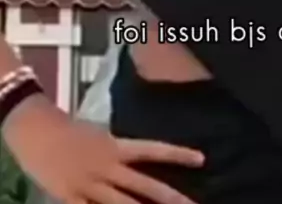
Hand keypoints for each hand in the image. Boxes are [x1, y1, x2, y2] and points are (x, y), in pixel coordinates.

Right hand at [3, 94, 203, 203]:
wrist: (37, 128)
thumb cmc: (68, 129)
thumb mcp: (98, 136)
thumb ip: (116, 150)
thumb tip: (135, 159)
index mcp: (115, 146)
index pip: (153, 150)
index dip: (177, 154)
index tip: (201, 159)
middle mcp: (108, 166)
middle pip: (144, 186)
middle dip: (170, 198)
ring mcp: (90, 185)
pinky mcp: (71, 198)